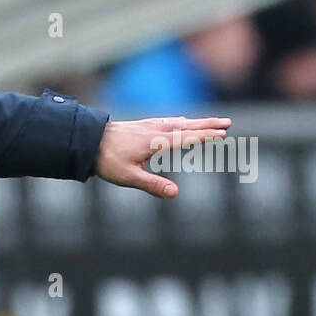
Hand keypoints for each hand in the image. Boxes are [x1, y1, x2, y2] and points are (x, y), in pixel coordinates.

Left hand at [96, 116, 232, 198]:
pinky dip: (181, 121)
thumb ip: (153, 185)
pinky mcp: (142, 125)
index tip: (223, 135)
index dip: (205, 137)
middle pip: (187, 126)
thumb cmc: (107, 161)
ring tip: (213, 122)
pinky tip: (182, 121)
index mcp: (156, 142)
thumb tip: (175, 194)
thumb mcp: (129, 177)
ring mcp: (149, 125)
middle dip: (208, 125)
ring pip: (178, 122)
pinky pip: (167, 121)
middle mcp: (155, 130)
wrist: (87, 140)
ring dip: (197, 122)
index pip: (186, 138)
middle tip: (227, 123)